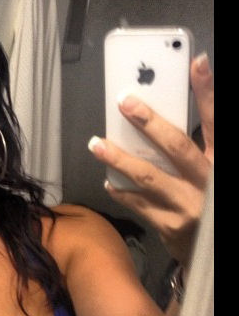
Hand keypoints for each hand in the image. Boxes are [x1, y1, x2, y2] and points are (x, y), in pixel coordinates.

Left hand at [88, 53, 213, 265]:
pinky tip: (108, 183)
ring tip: (96, 143)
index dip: (207, 92)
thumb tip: (159, 126)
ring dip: (119, 158)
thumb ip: (196, 151)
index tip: (196, 62)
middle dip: (149, 122)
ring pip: (148, 177)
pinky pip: (137, 204)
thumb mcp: (210, 174)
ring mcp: (188, 205)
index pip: (215, 122)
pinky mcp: (169, 226)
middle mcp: (208, 182)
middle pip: (177, 146)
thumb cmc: (208, 205)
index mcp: (219, 163)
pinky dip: (121, 192)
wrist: (213, 253)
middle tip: (124, 102)